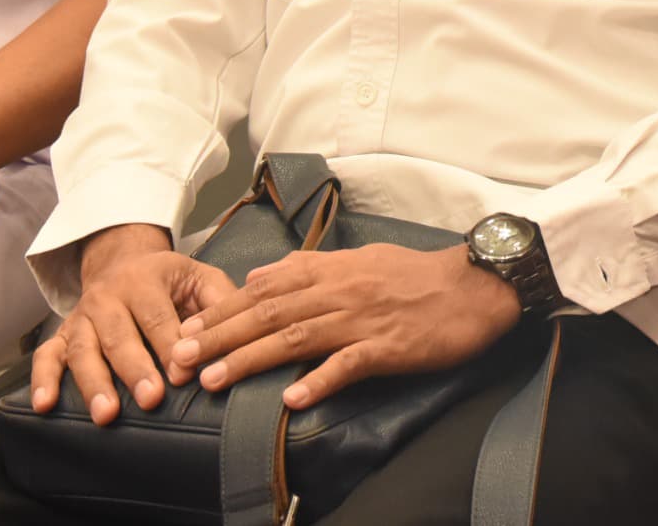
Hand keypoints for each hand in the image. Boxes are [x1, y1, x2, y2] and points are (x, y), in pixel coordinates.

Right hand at [29, 225, 235, 421]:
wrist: (122, 261)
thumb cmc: (168, 280)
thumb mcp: (199, 277)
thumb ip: (220, 300)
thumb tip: (236, 331)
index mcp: (145, 279)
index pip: (157, 315)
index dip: (169, 346)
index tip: (183, 374)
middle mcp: (108, 296)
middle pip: (119, 335)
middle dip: (135, 369)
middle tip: (150, 398)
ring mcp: (82, 316)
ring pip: (83, 349)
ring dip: (94, 382)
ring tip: (106, 414)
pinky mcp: (63, 334)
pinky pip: (47, 355)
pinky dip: (43, 379)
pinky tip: (45, 404)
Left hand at [173, 243, 518, 410]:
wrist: (476, 285)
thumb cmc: (419, 274)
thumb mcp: (361, 258)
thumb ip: (311, 267)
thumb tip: (262, 276)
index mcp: (334, 270)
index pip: (266, 288)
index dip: (223, 308)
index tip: (187, 326)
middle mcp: (341, 292)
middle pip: (270, 314)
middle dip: (221, 336)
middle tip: (181, 358)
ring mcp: (364, 320)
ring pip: (297, 338)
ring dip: (251, 360)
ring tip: (216, 380)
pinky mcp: (389, 347)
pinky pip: (349, 365)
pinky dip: (318, 381)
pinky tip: (292, 399)